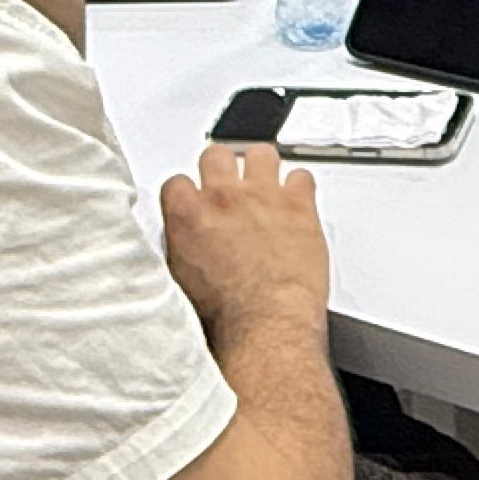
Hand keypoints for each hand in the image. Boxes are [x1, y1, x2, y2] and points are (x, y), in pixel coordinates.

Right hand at [160, 140, 330, 352]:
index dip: (188, 193)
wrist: (265, 325)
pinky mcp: (299, 205)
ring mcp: (263, 196)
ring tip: (265, 189)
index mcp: (187, 214)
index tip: (195, 202)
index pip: (177, 182)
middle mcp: (223, 197)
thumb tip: (182, 242)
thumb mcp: (178, 280)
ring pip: (261, 154)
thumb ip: (179, 246)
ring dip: (262, 168)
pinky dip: (299, 187)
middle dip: (222, 169)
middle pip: (216, 155)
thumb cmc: (225, 316)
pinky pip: (302, 176)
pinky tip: (296, 204)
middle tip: (230, 190)